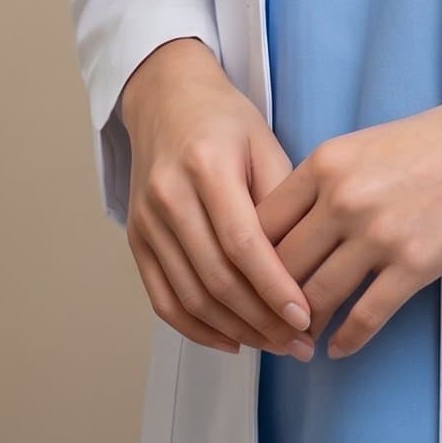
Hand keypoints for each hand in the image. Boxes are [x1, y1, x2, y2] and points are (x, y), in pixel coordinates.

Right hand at [119, 36, 317, 360]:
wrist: (166, 97)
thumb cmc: (225, 119)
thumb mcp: (264, 143)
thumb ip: (282, 203)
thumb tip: (305, 269)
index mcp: (207, 165)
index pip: (242, 243)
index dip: (274, 287)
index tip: (305, 318)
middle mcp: (169, 195)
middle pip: (216, 277)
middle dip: (262, 320)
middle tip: (300, 343)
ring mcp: (146, 220)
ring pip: (191, 296)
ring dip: (235, 331)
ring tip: (275, 345)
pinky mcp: (136, 239)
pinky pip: (163, 299)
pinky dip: (197, 329)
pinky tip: (231, 341)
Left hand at [253, 73, 441, 359]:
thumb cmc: (438, 140)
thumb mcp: (365, 145)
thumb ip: (324, 183)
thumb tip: (290, 232)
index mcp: (326, 162)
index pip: (262, 223)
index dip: (247, 262)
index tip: (245, 284)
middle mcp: (344, 197)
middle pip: (280, 266)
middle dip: (268, 302)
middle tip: (264, 324)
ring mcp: (378, 233)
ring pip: (316, 296)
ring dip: (303, 326)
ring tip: (298, 340)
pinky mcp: (413, 265)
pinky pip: (364, 316)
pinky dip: (346, 340)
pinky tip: (338, 347)